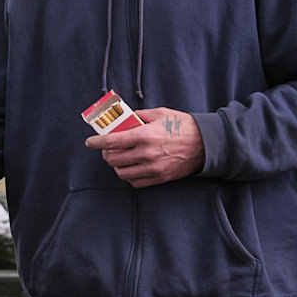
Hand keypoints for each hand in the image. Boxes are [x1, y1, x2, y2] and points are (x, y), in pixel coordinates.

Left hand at [90, 109, 204, 188]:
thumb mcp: (160, 114)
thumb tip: (122, 118)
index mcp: (145, 135)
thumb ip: (139, 116)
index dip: (96, 142)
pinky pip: (135, 182)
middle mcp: (146, 153)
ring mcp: (153, 168)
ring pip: (121, 172)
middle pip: (113, 158)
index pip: (111, 141)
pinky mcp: (160, 178)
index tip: (90, 142)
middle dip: (106, 153)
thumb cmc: (183, 126)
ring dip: (116, 165)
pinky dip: (129, 176)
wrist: (207, 143)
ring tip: (119, 158)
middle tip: (107, 149)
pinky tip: (131, 167)